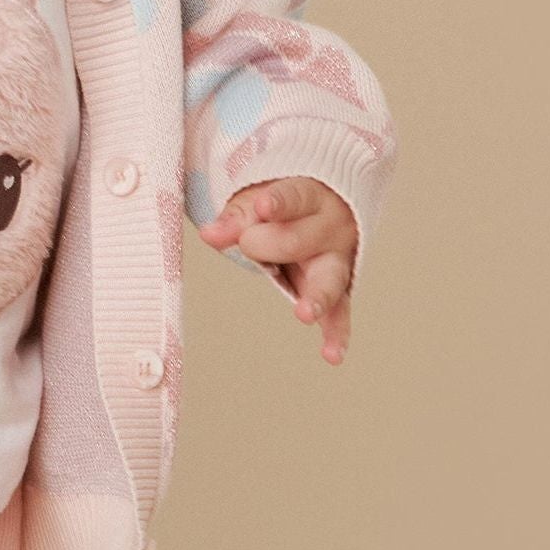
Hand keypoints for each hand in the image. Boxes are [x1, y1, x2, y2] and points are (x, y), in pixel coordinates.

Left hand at [199, 175, 358, 364]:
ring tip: (304, 313)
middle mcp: (332, 227)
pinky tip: (331, 354)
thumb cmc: (284, 204)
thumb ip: (236, 219)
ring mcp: (338, 260)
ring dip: (316, 298)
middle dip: (267, 245)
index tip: (262, 208)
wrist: (327, 206)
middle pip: (301, 241)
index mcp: (312, 195)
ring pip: (330, 279)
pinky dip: (336, 334)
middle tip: (248, 244)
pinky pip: (340, 312)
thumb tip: (210, 234)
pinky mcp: (339, 288)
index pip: (294, 197)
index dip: (278, 203)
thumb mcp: (258, 202)